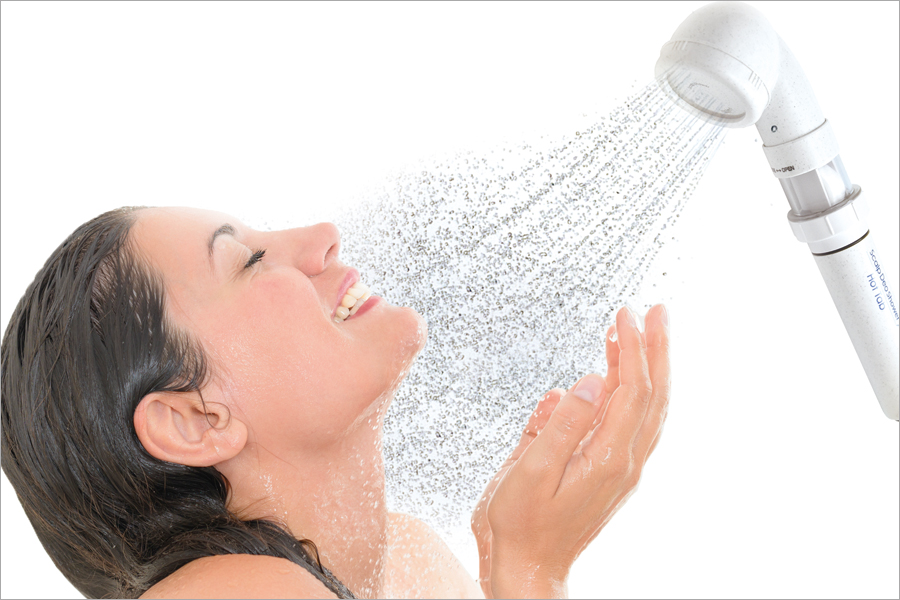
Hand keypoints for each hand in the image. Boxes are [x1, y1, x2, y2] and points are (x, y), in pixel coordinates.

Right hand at [471, 304, 670, 597]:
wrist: (526, 568)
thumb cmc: (520, 525)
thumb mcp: (530, 471)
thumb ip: (561, 424)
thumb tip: (588, 381)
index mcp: (607, 459)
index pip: (632, 391)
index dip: (632, 348)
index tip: (624, 314)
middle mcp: (623, 462)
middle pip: (653, 395)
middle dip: (656, 349)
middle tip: (655, 310)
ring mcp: (619, 468)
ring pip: (646, 409)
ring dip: (646, 368)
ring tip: (633, 333)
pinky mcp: (608, 471)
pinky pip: (629, 424)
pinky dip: (627, 394)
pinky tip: (607, 376)